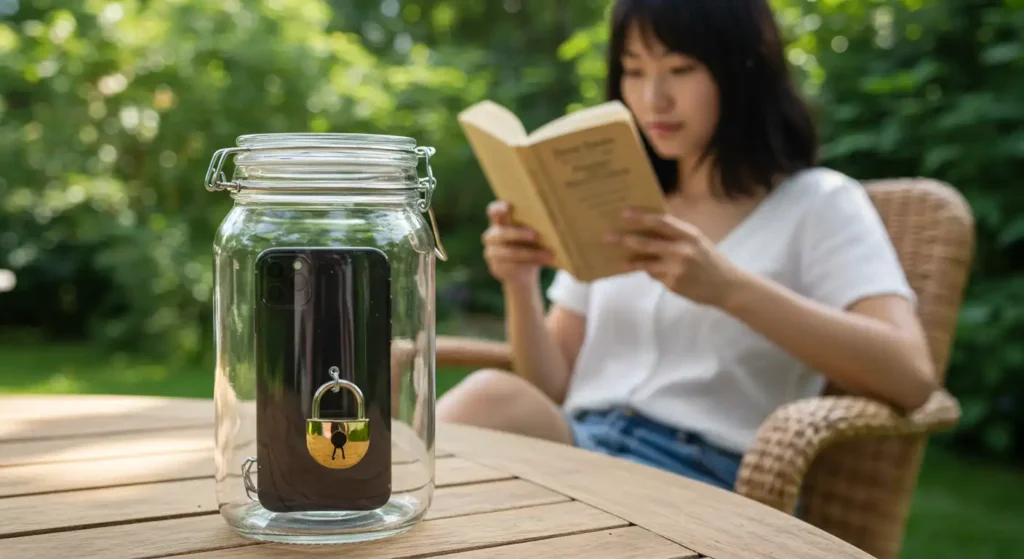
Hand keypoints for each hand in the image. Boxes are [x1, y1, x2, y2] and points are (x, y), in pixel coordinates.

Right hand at [482, 200, 553, 285]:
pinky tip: (545, 261)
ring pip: (511, 252)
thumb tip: (555, 219)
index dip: (498, 208)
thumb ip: (533, 224)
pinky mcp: (497, 267)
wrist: (521, 273)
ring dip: (532, 254)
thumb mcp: (530, 232)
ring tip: (550, 254)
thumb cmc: (529, 244)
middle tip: (537, 235)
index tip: (508, 207)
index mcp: (499, 221)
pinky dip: (532, 263)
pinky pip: (514, 265)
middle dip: (519, 234)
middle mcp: (492, 236)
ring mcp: (492, 252)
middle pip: (502, 232)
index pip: (493, 211)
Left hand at [606, 208, 745, 307]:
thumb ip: (675, 235)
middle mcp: (682, 249)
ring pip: (646, 262)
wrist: (727, 286)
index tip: (623, 213)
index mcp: (688, 234)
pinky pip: (654, 276)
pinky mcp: (673, 283)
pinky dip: (648, 272)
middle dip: (624, 238)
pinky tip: (643, 273)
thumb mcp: (697, 241)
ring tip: (618, 260)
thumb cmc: (709, 260)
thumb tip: (647, 230)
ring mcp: (677, 267)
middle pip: (647, 241)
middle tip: (607, 236)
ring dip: (630, 260)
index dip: (641, 216)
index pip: (661, 221)